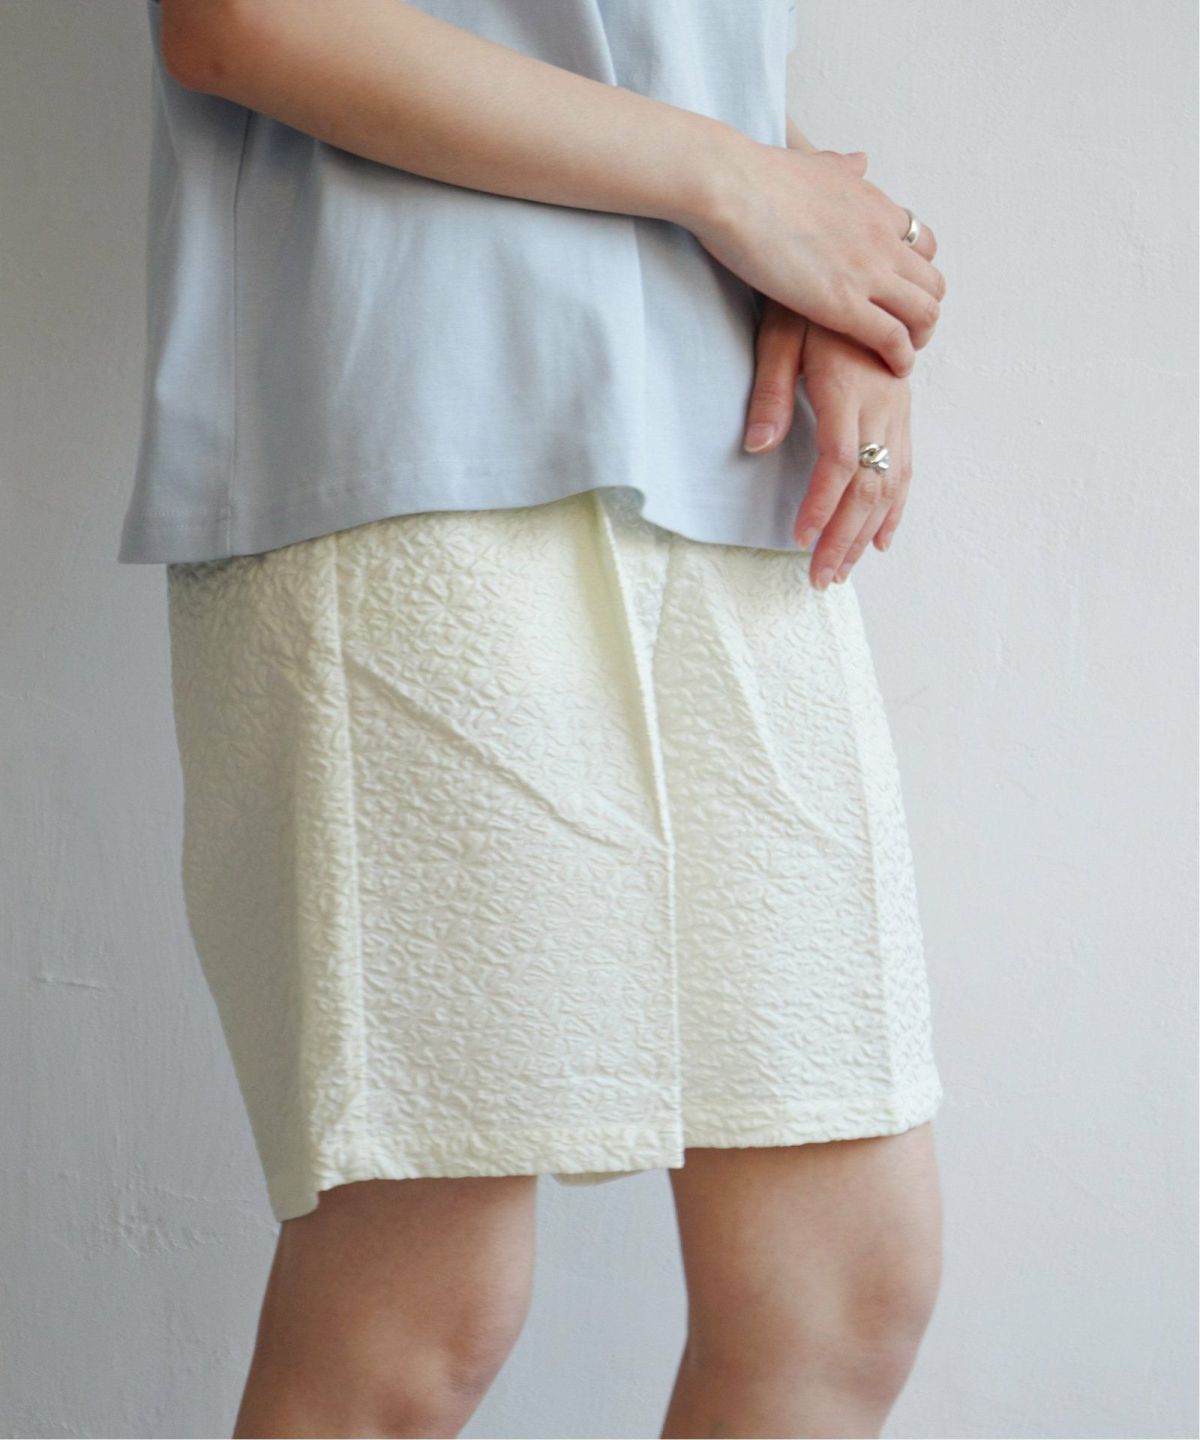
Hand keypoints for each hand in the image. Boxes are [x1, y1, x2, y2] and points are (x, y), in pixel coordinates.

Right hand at [691, 138, 943, 377]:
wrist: (734, 187)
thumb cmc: (759, 177)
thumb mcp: (816, 163)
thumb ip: (841, 169)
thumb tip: (859, 162)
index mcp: (874, 206)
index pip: (921, 244)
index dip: (914, 275)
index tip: (897, 295)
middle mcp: (882, 238)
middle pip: (932, 283)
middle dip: (924, 313)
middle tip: (903, 333)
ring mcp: (867, 272)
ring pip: (924, 313)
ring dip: (918, 338)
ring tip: (900, 356)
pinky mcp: (843, 304)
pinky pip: (893, 338)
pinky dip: (900, 358)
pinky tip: (891, 368)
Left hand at [743, 298, 911, 589]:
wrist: (860, 268)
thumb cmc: (809, 299)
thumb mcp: (780, 332)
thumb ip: (771, 390)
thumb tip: (757, 445)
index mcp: (850, 386)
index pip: (839, 459)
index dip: (822, 503)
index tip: (801, 537)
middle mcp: (882, 403)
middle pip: (868, 484)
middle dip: (843, 537)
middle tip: (819, 577)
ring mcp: (897, 409)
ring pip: (890, 484)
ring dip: (865, 534)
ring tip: (840, 571)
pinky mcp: (903, 412)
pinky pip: (906, 469)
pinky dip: (895, 510)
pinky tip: (881, 541)